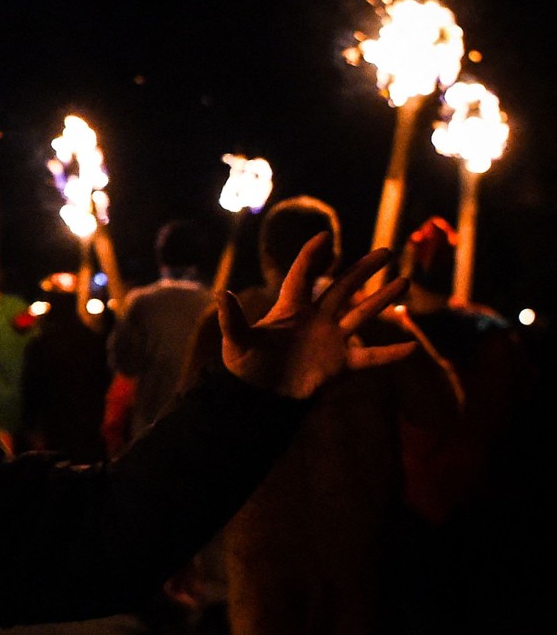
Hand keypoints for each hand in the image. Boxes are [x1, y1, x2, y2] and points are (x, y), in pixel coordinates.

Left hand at [219, 232, 414, 398]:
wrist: (260, 397)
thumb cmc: (247, 367)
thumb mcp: (237, 343)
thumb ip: (232, 320)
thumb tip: (223, 294)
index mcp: (291, 309)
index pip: (302, 275)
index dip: (312, 256)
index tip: (325, 236)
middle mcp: (316, 318)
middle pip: (343, 287)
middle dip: (363, 269)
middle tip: (386, 252)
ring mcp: (331, 339)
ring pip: (362, 314)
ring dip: (382, 300)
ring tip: (405, 282)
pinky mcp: (341, 363)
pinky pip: (370, 357)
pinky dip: (389, 354)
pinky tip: (412, 348)